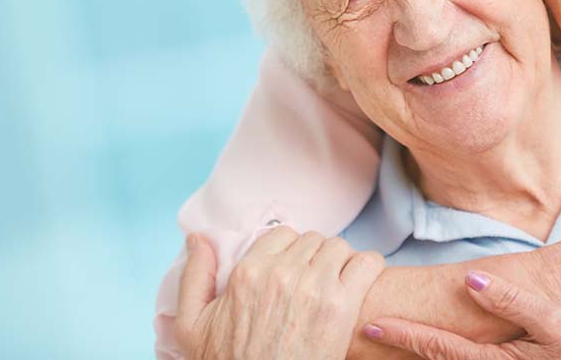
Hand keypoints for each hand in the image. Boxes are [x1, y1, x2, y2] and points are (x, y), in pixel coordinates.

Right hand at [174, 227, 384, 359]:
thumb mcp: (192, 325)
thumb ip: (195, 276)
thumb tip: (198, 238)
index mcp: (249, 272)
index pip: (283, 234)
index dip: (290, 252)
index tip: (293, 271)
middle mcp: (282, 273)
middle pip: (314, 240)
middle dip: (316, 258)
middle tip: (315, 283)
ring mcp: (314, 287)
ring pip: (339, 247)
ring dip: (341, 263)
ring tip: (337, 285)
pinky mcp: (341, 306)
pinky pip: (368, 263)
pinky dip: (368, 269)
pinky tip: (359, 286)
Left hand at [363, 270, 560, 359]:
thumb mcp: (556, 324)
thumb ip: (514, 301)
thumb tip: (471, 279)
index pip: (439, 348)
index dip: (405, 335)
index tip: (373, 325)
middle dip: (403, 345)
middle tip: (369, 328)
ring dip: (421, 351)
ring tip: (395, 335)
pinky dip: (446, 353)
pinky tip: (440, 344)